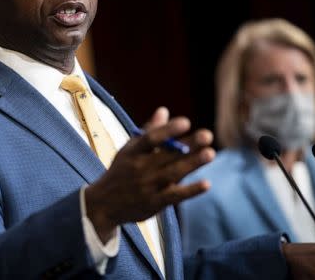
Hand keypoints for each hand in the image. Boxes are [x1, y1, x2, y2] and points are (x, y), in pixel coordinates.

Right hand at [85, 107, 214, 241]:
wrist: (105, 204)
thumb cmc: (121, 171)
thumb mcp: (129, 150)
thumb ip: (148, 131)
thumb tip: (164, 110)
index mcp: (132, 152)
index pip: (150, 139)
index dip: (167, 130)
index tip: (185, 122)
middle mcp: (139, 168)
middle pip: (167, 155)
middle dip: (188, 146)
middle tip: (207, 135)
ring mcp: (147, 187)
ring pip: (173, 173)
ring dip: (192, 164)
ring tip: (210, 153)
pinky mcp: (154, 203)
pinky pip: (174, 196)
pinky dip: (190, 190)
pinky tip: (206, 184)